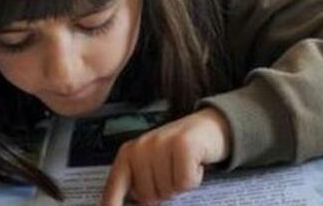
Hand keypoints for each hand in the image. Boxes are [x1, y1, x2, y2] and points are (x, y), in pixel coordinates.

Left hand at [99, 107, 230, 205]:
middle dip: (164, 192)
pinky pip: (184, 183)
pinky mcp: (183, 145)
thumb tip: (138, 203)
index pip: (113, 187)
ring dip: (180, 185)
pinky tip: (196, 164)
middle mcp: (141, 147)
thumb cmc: (180, 150)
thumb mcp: (153, 163)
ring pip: (167, 191)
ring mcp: (162, 144)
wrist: (212, 125)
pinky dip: (195, 179)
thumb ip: (138, 181)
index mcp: (128, 153)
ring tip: (185, 166)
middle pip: (147, 197)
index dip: (111, 205)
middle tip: (174, 173)